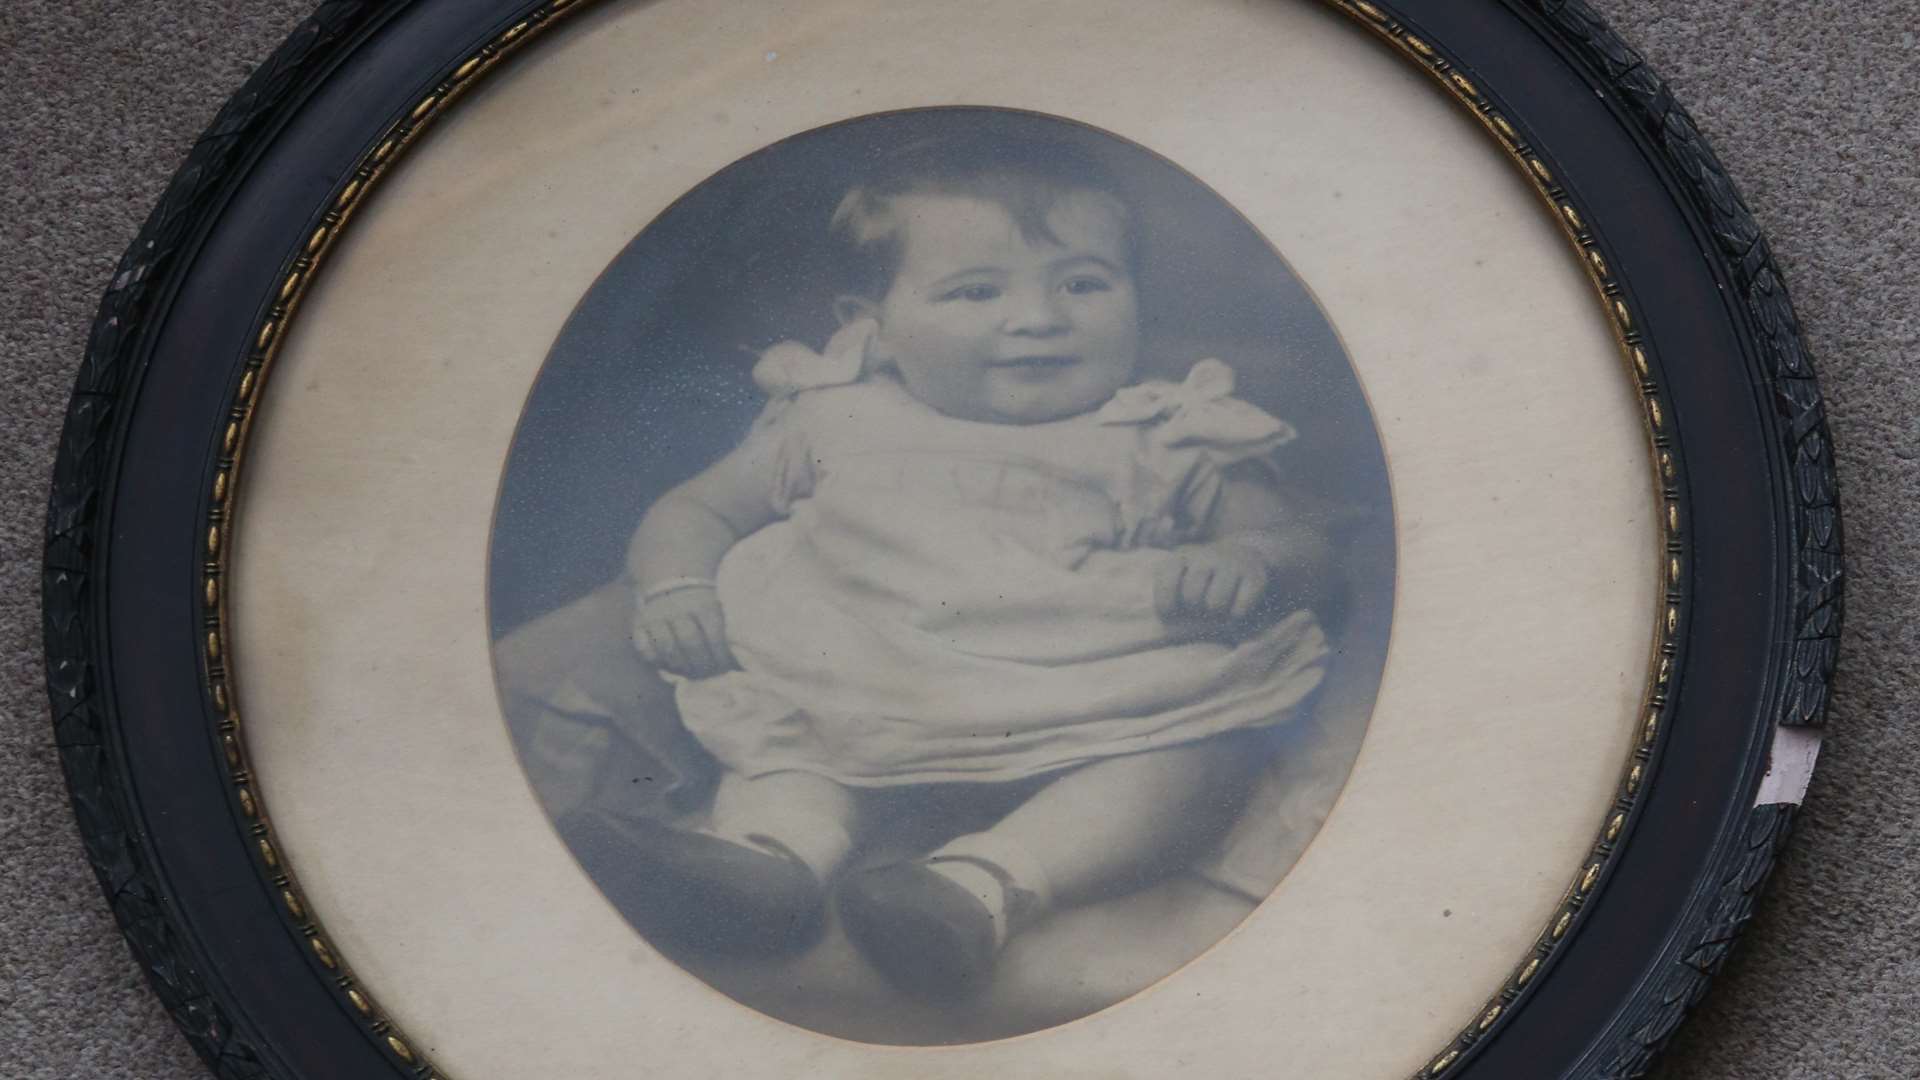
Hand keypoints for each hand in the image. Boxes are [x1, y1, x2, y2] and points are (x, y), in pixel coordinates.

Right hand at [632, 585, 735, 677]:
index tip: (725, 668)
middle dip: (701, 665)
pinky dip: (656, 662)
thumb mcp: (716, 607)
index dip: (721, 657)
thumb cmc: (700, 601)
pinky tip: (667, 665)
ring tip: (689, 672)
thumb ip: (723, 633)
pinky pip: (645, 649)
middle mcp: (678, 608)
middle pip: (690, 643)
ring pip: (667, 648)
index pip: (714, 636)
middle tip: (707, 674)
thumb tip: (740, 667)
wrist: (670, 577)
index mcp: (703, 604)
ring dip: (680, 667)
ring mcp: (656, 616)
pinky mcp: (639, 623)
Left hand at [1154, 543, 1270, 625]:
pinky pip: (1239, 609)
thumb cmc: (1204, 579)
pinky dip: (1236, 615)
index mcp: (1182, 556)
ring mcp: (1231, 563)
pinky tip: (1235, 606)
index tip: (1170, 612)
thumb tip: (1162, 634)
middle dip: (1194, 609)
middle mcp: (1206, 555)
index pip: (1166, 582)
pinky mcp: (1254, 576)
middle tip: (1200, 608)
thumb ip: (1169, 600)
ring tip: (1217, 607)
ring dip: (1216, 614)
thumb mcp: (1181, 580)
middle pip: (1191, 597)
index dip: (1166, 604)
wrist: (1244, 556)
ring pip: (1215, 604)